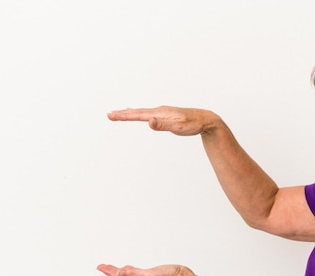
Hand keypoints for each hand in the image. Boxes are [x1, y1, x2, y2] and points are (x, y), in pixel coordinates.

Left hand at [97, 263, 188, 275]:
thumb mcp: (150, 274)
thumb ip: (135, 273)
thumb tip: (120, 271)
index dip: (108, 272)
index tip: (99, 267)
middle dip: (110, 271)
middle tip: (100, 266)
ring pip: (127, 275)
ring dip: (118, 271)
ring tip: (111, 268)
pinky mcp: (151, 274)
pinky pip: (135, 273)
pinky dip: (129, 270)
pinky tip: (129, 268)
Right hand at [107, 106, 221, 136]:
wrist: (205, 119)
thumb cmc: (192, 124)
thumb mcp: (178, 126)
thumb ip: (162, 125)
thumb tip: (148, 122)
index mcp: (160, 113)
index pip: (138, 115)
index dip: (124, 116)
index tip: (112, 116)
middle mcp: (159, 110)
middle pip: (137, 112)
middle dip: (123, 114)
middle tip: (109, 115)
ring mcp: (162, 112)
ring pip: (142, 112)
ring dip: (129, 113)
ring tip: (119, 113)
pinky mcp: (166, 116)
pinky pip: (149, 114)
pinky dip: (140, 114)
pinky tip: (140, 115)